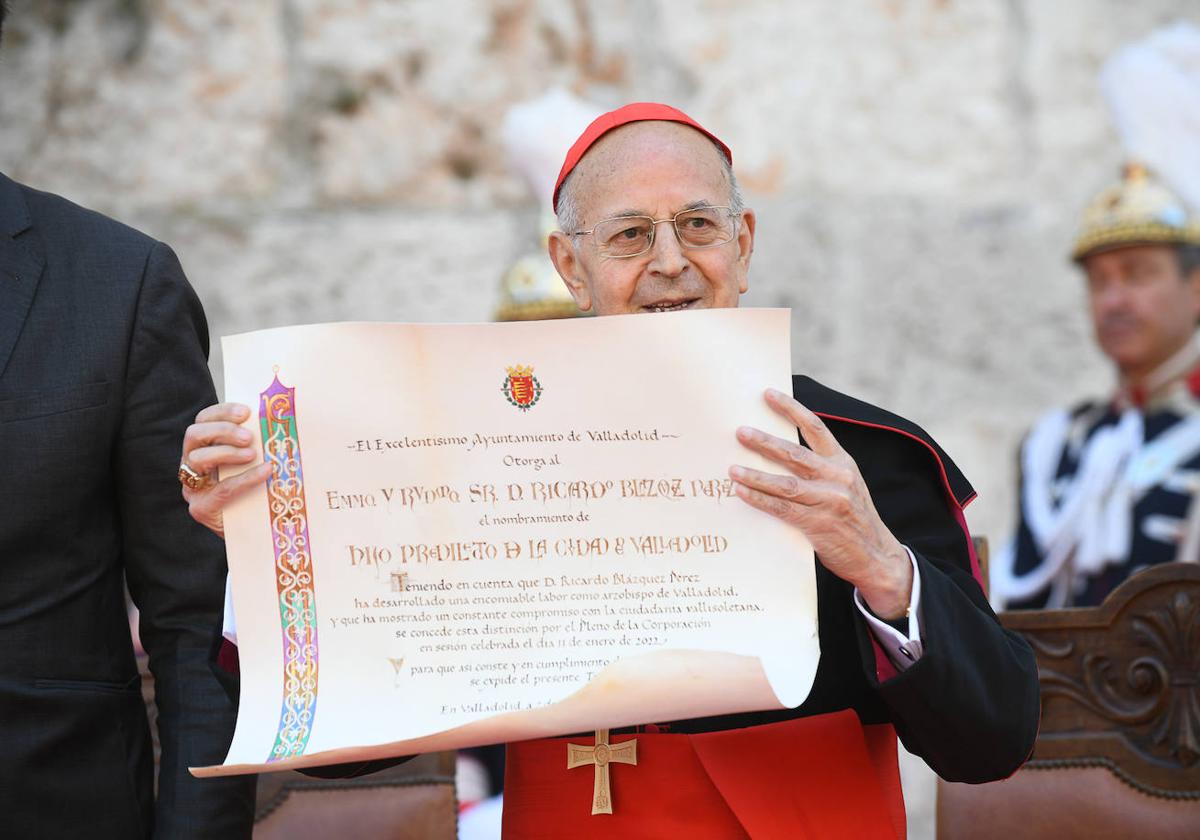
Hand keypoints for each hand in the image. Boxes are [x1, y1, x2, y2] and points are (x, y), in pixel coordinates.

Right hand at [179, 402, 271, 538]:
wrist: (254, 534)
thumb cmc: (256, 493)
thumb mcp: (254, 464)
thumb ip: (256, 445)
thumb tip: (278, 420)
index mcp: (202, 449)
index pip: (202, 421)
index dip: (221, 412)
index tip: (246, 411)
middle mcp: (191, 466)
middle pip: (194, 435)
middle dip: (222, 430)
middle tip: (249, 436)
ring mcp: (193, 489)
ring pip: (198, 459)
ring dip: (227, 452)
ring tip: (252, 453)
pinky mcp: (202, 509)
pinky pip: (221, 489)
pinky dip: (244, 478)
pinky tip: (265, 472)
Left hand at [729, 388, 911, 618]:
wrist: (877, 557)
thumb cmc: (853, 520)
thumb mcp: (845, 486)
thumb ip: (820, 471)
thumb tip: (778, 455)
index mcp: (843, 462)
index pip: (815, 427)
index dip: (791, 409)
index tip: (768, 394)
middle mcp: (837, 477)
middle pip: (794, 453)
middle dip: (764, 442)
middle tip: (740, 432)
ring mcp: (829, 501)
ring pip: (785, 483)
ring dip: (755, 474)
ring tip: (732, 468)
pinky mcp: (819, 524)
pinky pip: (783, 509)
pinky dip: (760, 500)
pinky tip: (742, 493)